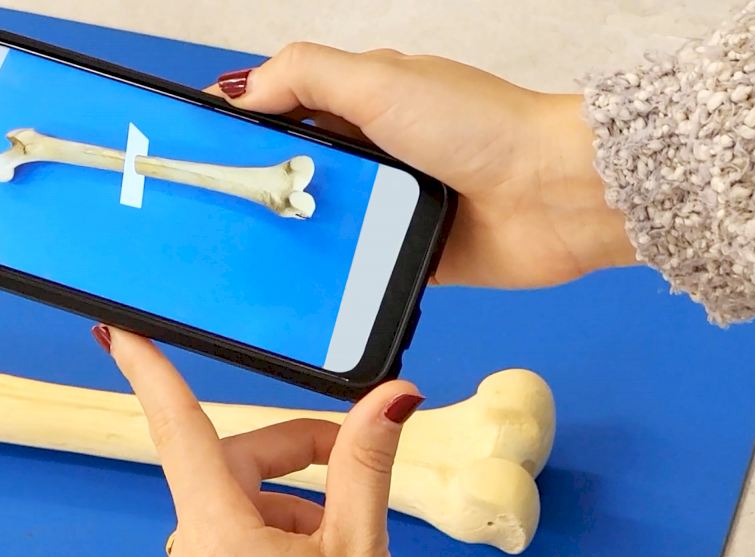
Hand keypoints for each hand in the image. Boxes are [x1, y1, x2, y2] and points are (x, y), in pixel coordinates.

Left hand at [100, 325, 426, 556]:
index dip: (151, 377)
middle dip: (284, 469)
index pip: (181, 435)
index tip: (123, 338)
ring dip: (276, 518)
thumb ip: (364, 464)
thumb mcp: (365, 552)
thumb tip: (389, 400)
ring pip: (225, 522)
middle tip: (341, 485)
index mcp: (223, 546)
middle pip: (223, 477)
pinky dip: (256, 555)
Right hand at [212, 43, 634, 287]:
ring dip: (294, 233)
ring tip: (248, 250)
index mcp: (365, 100)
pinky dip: (332, 272)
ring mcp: (393, 203)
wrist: (554, 195)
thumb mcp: (379, 81)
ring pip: (321, 220)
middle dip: (259, 185)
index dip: (242, 126)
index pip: (285, 108)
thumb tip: (236, 91)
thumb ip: (305, 75)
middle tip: (219, 207)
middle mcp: (376, 150)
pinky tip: (299, 283)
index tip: (200, 147)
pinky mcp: (408, 252)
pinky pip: (355, 266)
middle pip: (296, 168)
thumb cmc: (480, 127)